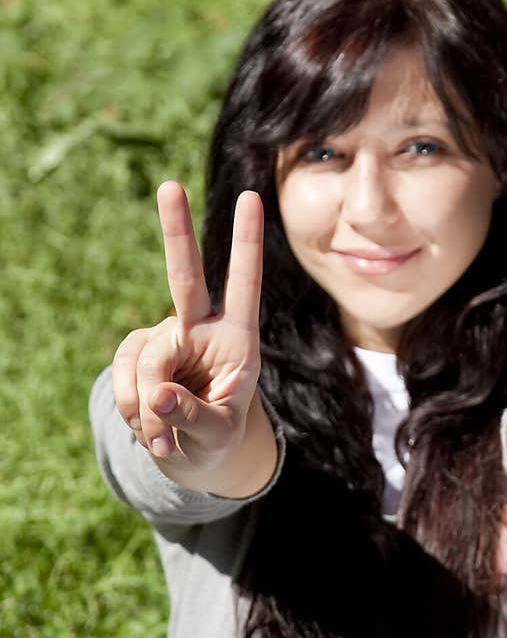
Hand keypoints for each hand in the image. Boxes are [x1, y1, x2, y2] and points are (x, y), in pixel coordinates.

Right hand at [111, 181, 263, 475]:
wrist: (191, 452)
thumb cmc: (217, 438)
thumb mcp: (216, 435)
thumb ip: (193, 417)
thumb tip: (159, 396)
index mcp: (238, 338)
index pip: (244, 285)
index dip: (246, 244)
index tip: (251, 197)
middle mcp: (200, 327)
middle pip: (185, 278)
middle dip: (177, 233)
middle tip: (170, 186)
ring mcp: (164, 338)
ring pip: (147, 362)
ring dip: (148, 408)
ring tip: (162, 439)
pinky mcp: (136, 353)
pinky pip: (124, 377)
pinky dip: (131, 409)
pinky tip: (146, 431)